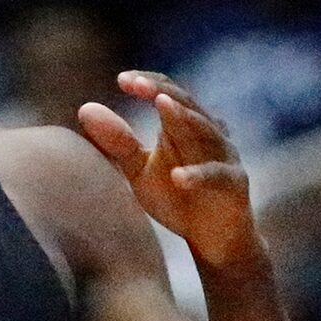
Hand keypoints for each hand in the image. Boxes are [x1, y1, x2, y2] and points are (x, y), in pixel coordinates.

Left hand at [75, 72, 260, 269]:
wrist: (212, 239)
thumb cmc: (176, 198)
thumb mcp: (140, 171)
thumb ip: (118, 143)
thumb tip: (85, 109)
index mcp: (182, 124)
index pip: (167, 91)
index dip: (147, 82)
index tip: (121, 81)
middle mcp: (207, 132)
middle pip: (186, 103)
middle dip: (161, 92)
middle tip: (137, 85)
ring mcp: (223, 155)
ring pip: (205, 129)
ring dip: (183, 118)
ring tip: (161, 106)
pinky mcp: (234, 182)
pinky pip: (215, 174)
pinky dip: (197, 174)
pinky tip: (177, 177)